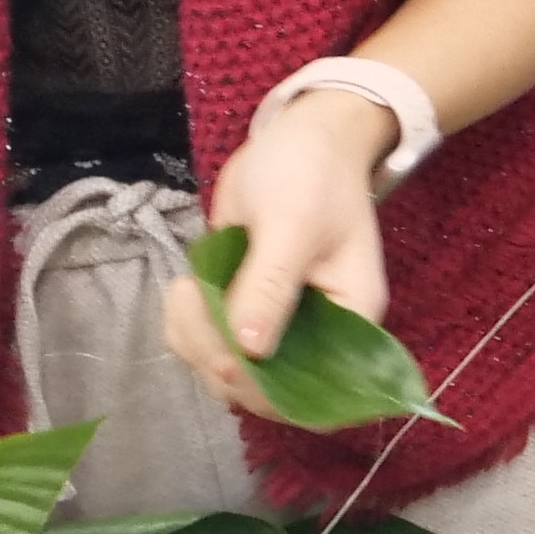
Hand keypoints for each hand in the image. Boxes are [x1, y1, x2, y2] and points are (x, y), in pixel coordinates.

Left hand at [168, 92, 398, 415]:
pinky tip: (184, 287)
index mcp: (351, 320)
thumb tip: (250, 352)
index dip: (273, 397)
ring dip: (193, 340)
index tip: (229, 362)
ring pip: (225, 372)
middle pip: (263, 391)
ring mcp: (276, 325)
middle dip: (218, 357)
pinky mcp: (242, 310)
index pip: (322, 397)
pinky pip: (205, 345)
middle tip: (194, 303)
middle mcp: (317, 335)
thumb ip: (270, 287)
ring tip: (186, 288)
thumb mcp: (293, 225)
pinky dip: (183, 326)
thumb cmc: (310, 174)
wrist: (299, 136)